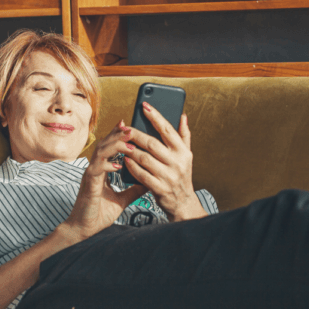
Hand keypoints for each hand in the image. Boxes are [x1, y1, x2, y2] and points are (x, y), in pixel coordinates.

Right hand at [60, 121, 146, 241]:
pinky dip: (108, 165)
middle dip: (117, 135)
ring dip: (114, 146)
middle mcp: (94, 169)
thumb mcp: (122, 200)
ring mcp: (90, 175)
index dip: (117, 136)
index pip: (110, 148)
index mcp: (101, 170)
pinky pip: (96, 170)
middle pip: (104, 144)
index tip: (129, 126)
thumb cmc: (100, 214)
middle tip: (131, 127)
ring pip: (100, 153)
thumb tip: (150, 182)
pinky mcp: (88, 185)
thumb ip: (134, 190)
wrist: (85, 229)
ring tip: (129, 142)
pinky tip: (119, 165)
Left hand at [122, 103, 206, 221]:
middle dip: (136, 134)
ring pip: (144, 158)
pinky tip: (125, 160)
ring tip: (121, 143)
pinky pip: (141, 175)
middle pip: (152, 143)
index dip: (156, 117)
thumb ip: (184, 136)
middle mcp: (178, 163)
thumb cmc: (182, 176)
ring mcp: (169, 176)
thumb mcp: (186, 156)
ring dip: (131, 150)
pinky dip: (132, 167)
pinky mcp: (160, 188)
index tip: (144, 105)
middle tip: (124, 128)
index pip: (168, 130)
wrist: (183, 203)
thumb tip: (183, 116)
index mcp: (184, 152)